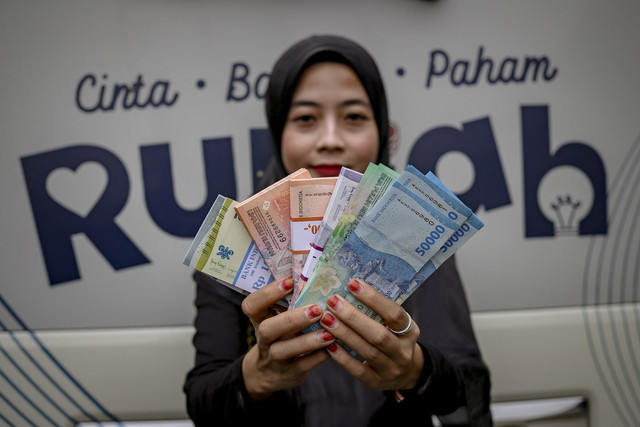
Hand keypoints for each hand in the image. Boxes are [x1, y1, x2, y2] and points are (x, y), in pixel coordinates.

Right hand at [241, 277, 334, 400]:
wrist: (268, 374)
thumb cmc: (279, 335)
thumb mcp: (276, 319)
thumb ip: (289, 302)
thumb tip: (316, 274)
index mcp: (259, 319)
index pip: (252, 305)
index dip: (268, 294)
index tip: (289, 282)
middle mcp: (264, 339)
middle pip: (268, 329)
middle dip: (292, 319)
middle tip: (316, 309)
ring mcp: (275, 358)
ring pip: (285, 350)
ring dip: (308, 340)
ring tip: (330, 332)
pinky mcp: (291, 373)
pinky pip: (304, 365)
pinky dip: (320, 356)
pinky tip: (335, 346)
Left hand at [319, 279, 423, 391]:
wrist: (404, 373)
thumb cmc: (392, 339)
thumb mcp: (395, 326)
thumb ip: (379, 311)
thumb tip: (351, 286)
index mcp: (410, 332)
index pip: (394, 314)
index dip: (374, 299)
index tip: (353, 284)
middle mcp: (403, 352)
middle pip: (378, 334)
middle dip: (353, 317)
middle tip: (333, 301)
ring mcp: (390, 369)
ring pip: (367, 351)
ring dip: (344, 333)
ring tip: (326, 318)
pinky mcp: (375, 382)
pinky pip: (357, 370)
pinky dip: (342, 356)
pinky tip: (328, 344)